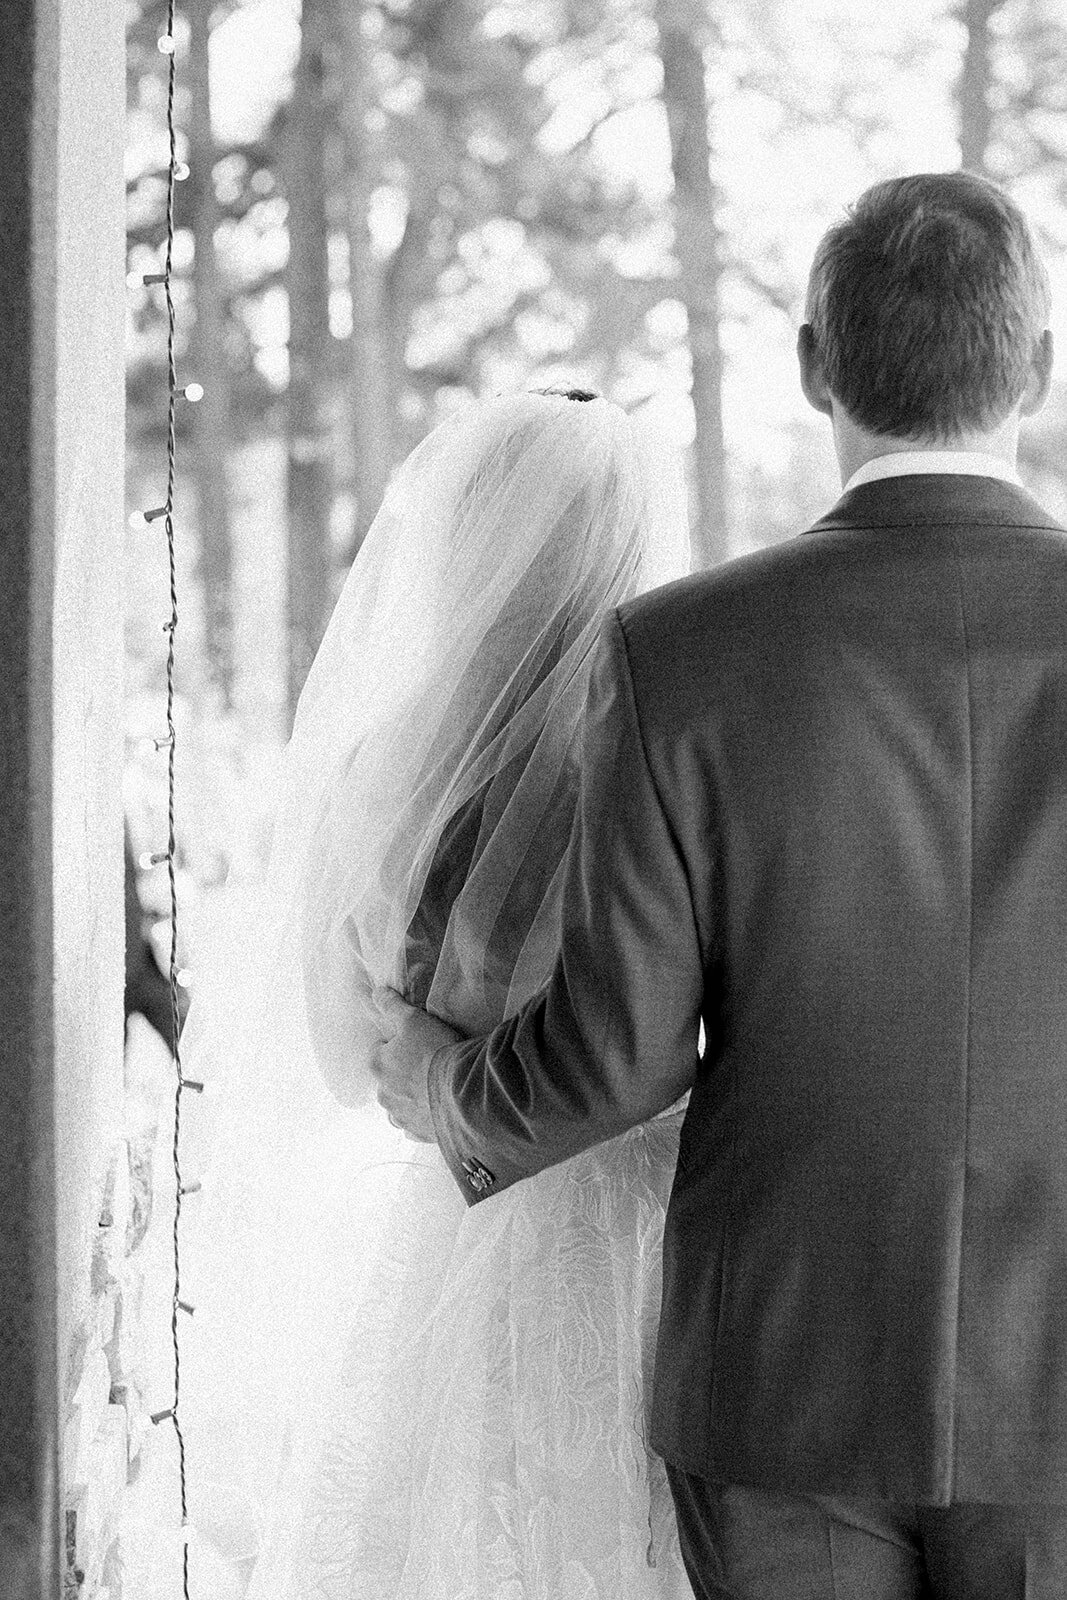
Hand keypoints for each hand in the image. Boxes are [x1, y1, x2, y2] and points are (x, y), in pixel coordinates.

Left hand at [371, 988, 464, 1142]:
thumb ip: (392, 1005)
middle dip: (403, 1073)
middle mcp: (382, 1094)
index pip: (380, 1050)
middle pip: (388, 1079)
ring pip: (398, 1104)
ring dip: (411, 1097)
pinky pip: (414, 1125)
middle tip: (429, 1063)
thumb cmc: (435, 1050)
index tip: (418, 1042)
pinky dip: (422, 1117)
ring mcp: (399, 1116)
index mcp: (377, 1064)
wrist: (461, 1090)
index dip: (399, 1044)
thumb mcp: (414, 1019)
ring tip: (435, 1087)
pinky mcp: (417, 1132)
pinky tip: (438, 1108)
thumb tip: (376, 992)